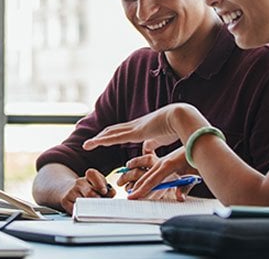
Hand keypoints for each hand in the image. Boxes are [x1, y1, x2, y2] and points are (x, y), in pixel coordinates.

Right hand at [60, 168, 114, 213]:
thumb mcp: (98, 186)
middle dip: (98, 201)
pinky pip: (76, 209)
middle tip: (101, 205)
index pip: (92, 174)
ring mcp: (71, 191)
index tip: (104, 191)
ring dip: (91, 208)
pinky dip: (82, 212)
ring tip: (94, 210)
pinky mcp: (65, 201)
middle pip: (90, 193)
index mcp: (89, 176)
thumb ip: (108, 189)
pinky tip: (85, 212)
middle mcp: (79, 182)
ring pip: (83, 202)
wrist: (67, 190)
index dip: (99, 183)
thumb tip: (112, 192)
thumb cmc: (87, 190)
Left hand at [82, 103, 198, 151]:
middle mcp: (135, 126)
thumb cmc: (176, 127)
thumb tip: (147, 151)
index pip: (123, 131)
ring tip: (87, 145)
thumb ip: (153, 143)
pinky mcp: (135, 132)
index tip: (104, 139)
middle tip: (91, 142)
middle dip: (102, 136)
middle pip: (113, 130)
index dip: (113, 135)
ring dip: (98, 139)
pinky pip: (114, 137)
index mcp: (142, 127)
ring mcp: (134, 128)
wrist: (182, 117)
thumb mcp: (162, 138)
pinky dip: (102, 140)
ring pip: (110, 133)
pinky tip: (93, 143)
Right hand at [119, 143, 194, 200]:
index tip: (132, 197)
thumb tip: (179, 198)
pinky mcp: (165, 161)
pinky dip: (145, 178)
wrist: (199, 143)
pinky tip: (141, 182)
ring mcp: (163, 161)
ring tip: (130, 191)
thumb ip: (186, 187)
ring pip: (147, 173)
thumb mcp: (194, 173)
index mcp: (168, 165)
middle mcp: (162, 162)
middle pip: (146, 177)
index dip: (141, 190)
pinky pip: (152, 171)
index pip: (152, 181)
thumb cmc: (198, 159)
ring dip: (139, 182)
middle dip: (136, 188)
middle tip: (128, 198)